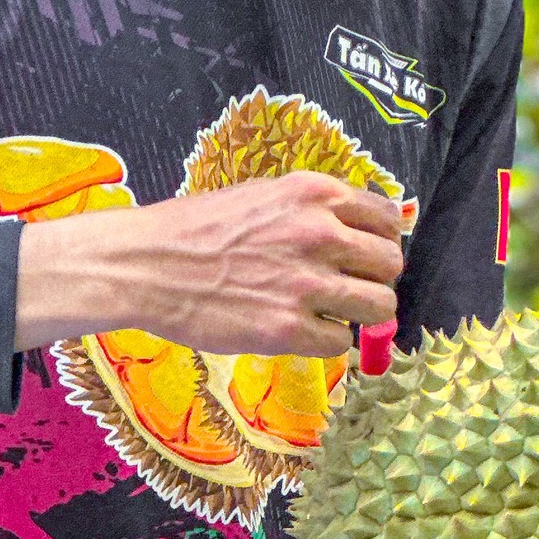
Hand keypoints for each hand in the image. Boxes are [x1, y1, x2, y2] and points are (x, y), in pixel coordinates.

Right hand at [15, 172, 402, 355]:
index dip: (381, 241)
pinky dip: (325, 341)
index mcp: (314, 194)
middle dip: (374, 280)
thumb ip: (312, 209)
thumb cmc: (196, 229)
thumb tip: (357, 229)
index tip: (366, 255)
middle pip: (391, 266)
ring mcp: (307, 284)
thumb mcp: (261, 195)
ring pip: (379, 307)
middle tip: (348, 289)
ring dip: (360, 315)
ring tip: (330, 313)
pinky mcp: (289, 329)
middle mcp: (319, 234)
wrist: (147, 263)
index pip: (389, 219)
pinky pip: (341, 343)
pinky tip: (298, 329)